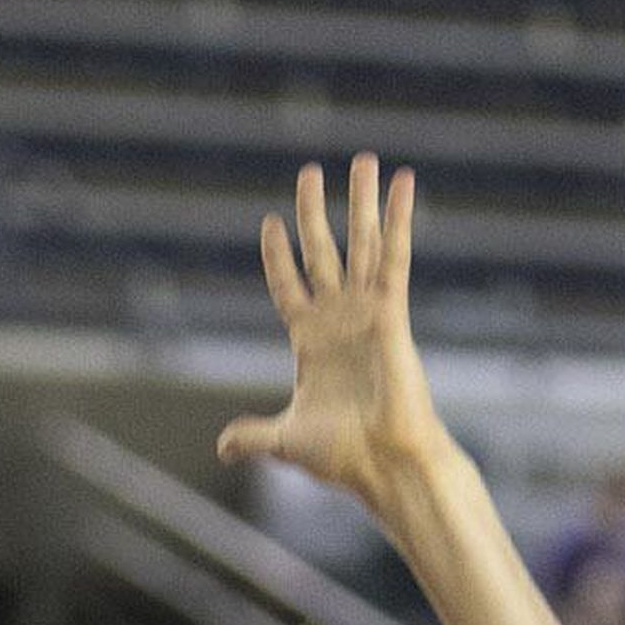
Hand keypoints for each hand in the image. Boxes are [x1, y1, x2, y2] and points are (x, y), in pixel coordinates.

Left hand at [216, 156, 448, 508]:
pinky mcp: (392, 312)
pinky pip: (394, 256)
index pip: (289, 285)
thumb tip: (223, 447)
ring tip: (364, 160)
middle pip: (323, 251)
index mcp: (310, 341)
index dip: (280, 256)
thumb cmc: (342, 456)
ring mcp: (366, 311)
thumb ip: (254, 436)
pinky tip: (402, 184)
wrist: (383, 464)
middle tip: (309, 172)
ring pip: (361, 243)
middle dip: (315, 212)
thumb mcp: (284, 440)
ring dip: (362, 201)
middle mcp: (338, 318)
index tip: (271, 223)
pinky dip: (398, 219)